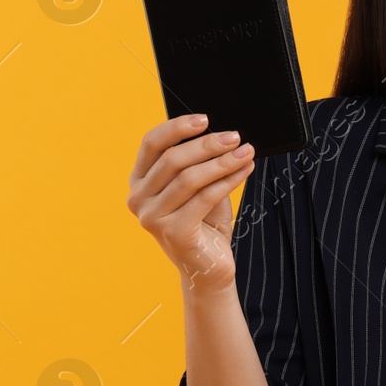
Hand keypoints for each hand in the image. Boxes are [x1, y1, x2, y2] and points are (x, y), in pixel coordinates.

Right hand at [126, 114, 254, 294]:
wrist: (209, 267)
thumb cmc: (204, 222)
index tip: (205, 119)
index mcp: (139, 181)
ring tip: (246, 152)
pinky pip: (204, 198)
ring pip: (189, 178)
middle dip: (208, 144)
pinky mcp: (173, 233)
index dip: (177, 127)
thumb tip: (221, 133)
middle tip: (235, 137)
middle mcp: (138, 199)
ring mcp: (152, 218)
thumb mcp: (198, 185)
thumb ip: (198, 161)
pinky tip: (244, 171)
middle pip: (172, 159)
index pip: (151, 143)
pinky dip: (228, 181)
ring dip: (222, 162)